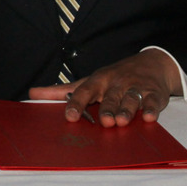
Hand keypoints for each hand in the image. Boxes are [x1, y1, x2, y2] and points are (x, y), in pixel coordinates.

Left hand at [28, 50, 181, 126]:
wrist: (152, 63)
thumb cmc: (115, 77)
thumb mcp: (90, 81)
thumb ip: (63, 90)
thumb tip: (32, 93)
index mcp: (99, 80)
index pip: (85, 91)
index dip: (77, 103)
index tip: (70, 116)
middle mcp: (117, 83)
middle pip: (110, 97)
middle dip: (106, 109)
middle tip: (103, 122)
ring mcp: (136, 87)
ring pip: (131, 99)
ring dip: (126, 110)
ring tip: (121, 121)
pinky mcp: (154, 93)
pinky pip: (153, 101)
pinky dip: (152, 109)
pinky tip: (150, 117)